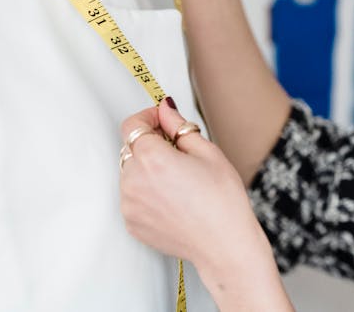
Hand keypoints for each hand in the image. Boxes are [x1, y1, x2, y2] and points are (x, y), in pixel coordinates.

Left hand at [119, 100, 289, 308]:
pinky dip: (146, 191)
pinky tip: (173, 198)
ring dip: (147, 168)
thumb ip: (179, 126)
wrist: (224, 245)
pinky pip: (132, 196)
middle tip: (178, 152)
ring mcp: (129, 204)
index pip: (132, 125)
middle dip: (150, 143)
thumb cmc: (222, 200)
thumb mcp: (207, 152)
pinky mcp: (131, 222)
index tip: (162, 121)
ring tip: (178, 181)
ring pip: (130, 172)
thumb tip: (164, 109)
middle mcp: (133, 181)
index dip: (148, 117)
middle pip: (131, 148)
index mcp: (152, 158)